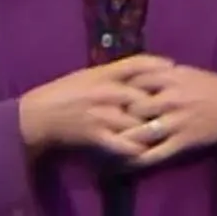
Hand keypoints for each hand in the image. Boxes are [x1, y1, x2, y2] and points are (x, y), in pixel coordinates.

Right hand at [18, 55, 172, 157]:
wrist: (38, 115)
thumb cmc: (63, 92)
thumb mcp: (87, 75)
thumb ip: (111, 73)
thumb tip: (137, 71)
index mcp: (102, 73)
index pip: (136, 62)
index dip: (157, 64)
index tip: (174, 66)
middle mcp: (104, 90)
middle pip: (143, 95)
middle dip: (161, 102)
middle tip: (178, 106)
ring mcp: (101, 113)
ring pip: (136, 122)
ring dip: (152, 129)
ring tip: (168, 132)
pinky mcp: (95, 134)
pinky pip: (122, 144)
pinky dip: (135, 149)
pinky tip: (146, 152)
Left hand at [119, 65, 216, 166]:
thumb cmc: (212, 86)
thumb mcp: (186, 72)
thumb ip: (161, 73)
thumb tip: (134, 75)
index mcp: (172, 78)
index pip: (135, 81)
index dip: (119, 89)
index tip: (110, 95)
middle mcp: (171, 99)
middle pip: (134, 107)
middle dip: (119, 114)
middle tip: (107, 120)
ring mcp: (176, 122)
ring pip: (142, 133)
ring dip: (125, 138)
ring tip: (112, 142)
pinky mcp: (183, 142)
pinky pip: (157, 153)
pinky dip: (140, 159)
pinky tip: (129, 160)